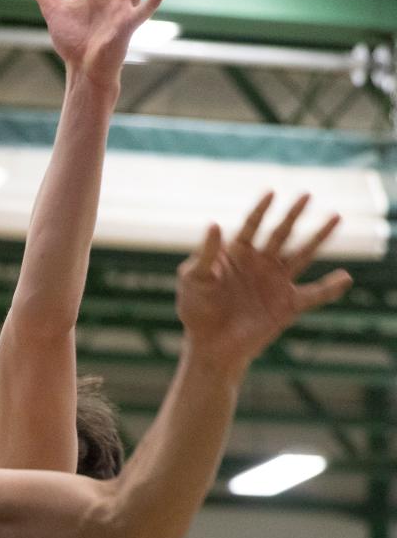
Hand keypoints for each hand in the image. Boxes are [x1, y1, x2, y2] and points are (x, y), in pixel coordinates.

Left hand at [176, 193, 352, 372]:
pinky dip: (330, 288)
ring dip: (318, 237)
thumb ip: (205, 254)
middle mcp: (259, 263)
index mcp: (236, 253)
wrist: (209, 345)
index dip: (261, 209)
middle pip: (280, 233)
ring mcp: (275, 282)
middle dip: (293, 214)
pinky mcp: (286, 306)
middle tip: (307, 195)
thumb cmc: (195, 310)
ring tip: (336, 217)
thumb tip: (213, 224)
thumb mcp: (193, 279)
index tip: (271, 193)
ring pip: (301, 254)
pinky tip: (345, 278)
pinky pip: (313, 295)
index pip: (251, 225)